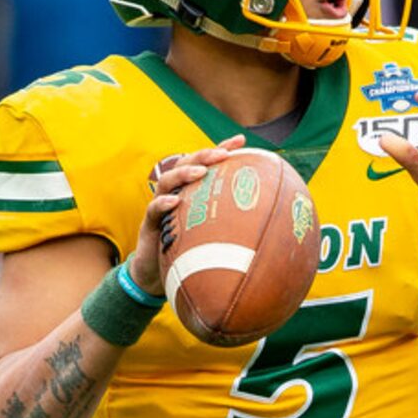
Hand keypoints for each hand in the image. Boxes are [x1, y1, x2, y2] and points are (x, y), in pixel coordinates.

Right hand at [128, 135, 245, 297]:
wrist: (156, 276)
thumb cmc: (188, 255)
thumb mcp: (214, 240)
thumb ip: (233, 231)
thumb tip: (269, 235)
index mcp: (191, 192)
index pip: (205, 164)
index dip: (221, 148)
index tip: (241, 140)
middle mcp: (175, 193)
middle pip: (186, 164)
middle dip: (204, 155)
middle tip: (222, 154)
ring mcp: (160, 207)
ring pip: (167, 180)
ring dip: (184, 173)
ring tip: (201, 172)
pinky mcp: (149, 224)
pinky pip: (153, 209)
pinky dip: (163, 203)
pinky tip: (175, 202)